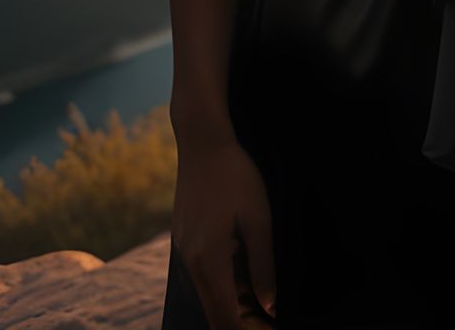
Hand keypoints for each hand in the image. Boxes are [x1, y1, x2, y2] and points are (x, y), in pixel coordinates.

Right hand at [171, 132, 277, 327]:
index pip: (226, 317)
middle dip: (241, 323)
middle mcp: (190, 263)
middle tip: (270, 320)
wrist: (203, 144)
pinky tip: (244, 276)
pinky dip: (222, 285)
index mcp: (210, 260)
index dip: (249, 329)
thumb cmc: (236, 176)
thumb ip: (263, 266)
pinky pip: (202, 276)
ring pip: (208, 295)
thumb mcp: (259, 219)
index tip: (271, 328)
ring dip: (232, 304)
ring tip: (263, 303)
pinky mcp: (183, 241)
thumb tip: (270, 306)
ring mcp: (183, 252)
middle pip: (214, 312)